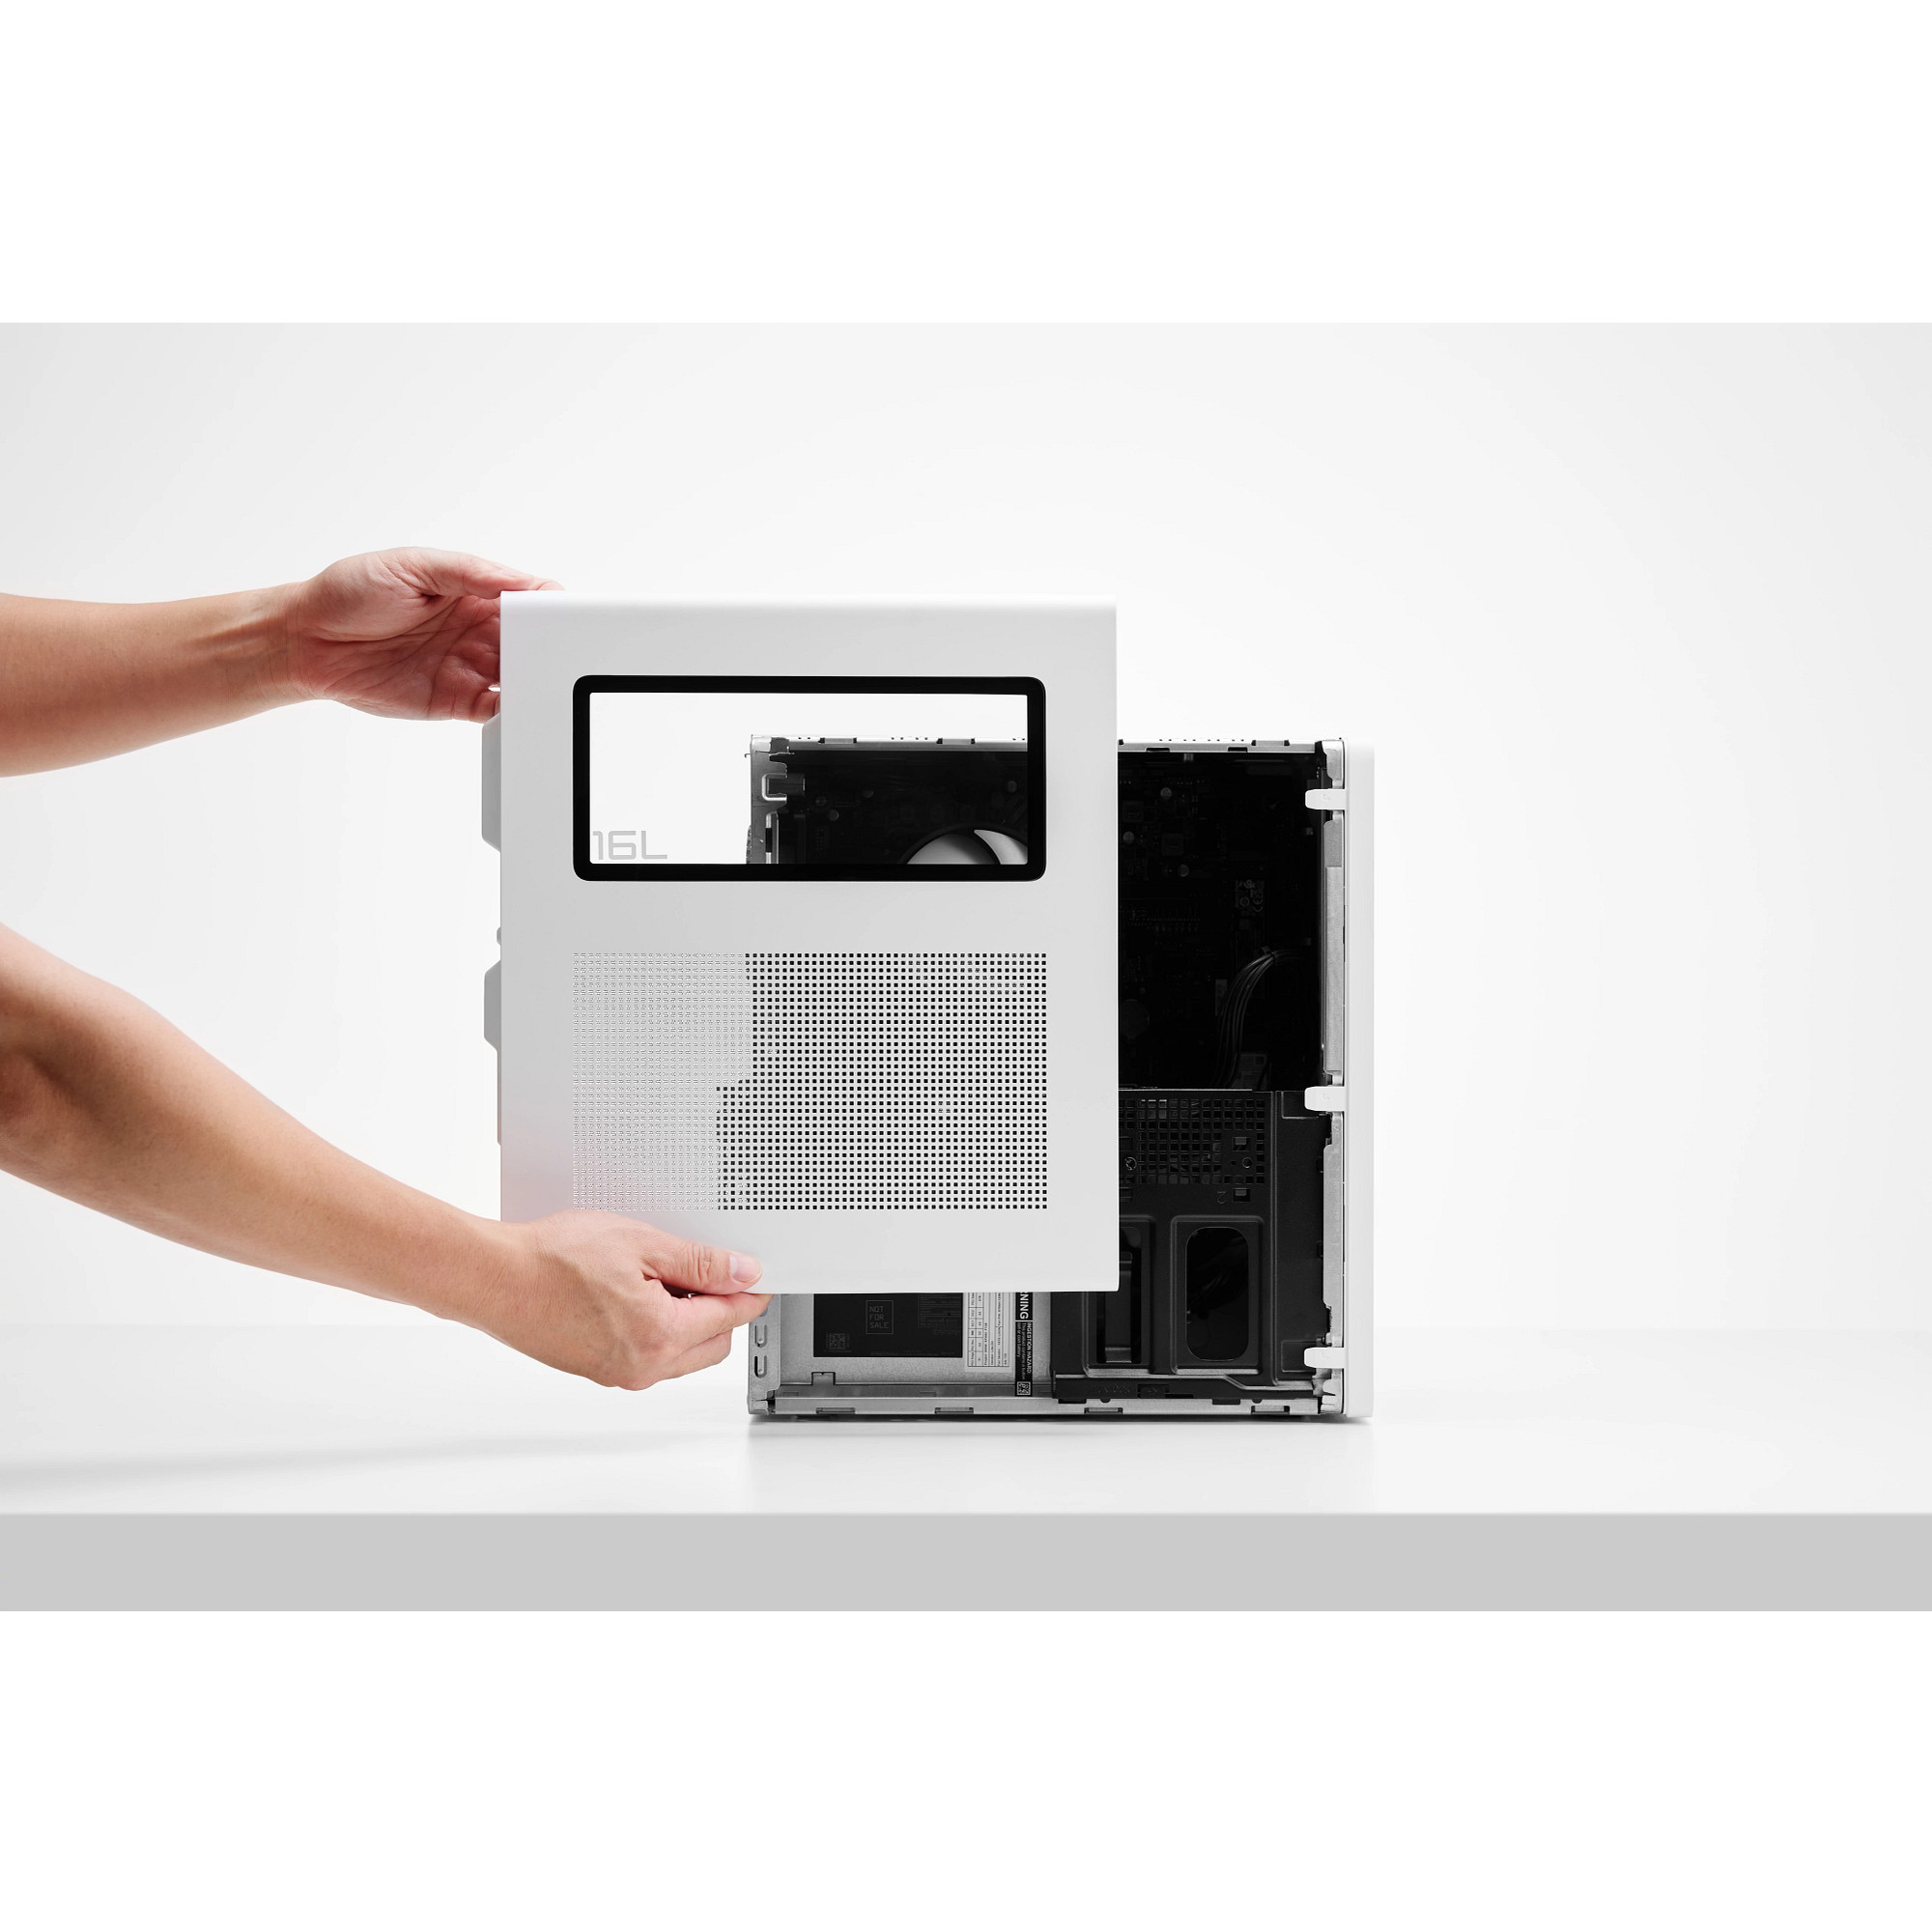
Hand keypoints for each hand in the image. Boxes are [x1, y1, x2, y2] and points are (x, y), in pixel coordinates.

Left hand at [277, 548, 558, 721]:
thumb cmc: (349, 593)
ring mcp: (468, 668)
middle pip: (531, 642)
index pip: (528, 599)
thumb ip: (469, 573)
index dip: (549, 607)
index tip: (562, 615)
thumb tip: (519, 581)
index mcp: (473, 592)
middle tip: (558, 653)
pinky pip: (495, 711)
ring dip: (534, 682)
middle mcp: (476, 631)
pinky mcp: (454, 701)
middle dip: (548, 648)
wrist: (306, 641)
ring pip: (519, 678)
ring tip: (542, 682)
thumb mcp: (411, 566)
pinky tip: (519, 708)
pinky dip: (512, 714)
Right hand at [478, 1210, 768, 1390]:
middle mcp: (643, 1366)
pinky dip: (656, 1329)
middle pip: (714, 1344)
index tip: (757, 1274)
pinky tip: (633, 1293)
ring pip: (682, 1353)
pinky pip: (650, 1355)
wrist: (494, 1278)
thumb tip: (743, 1273)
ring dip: (687, 1320)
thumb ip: (699, 1263)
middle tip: (702, 1267)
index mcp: (660, 1335)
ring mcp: (620, 1374)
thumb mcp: (639, 1244)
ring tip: (657, 1276)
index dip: (749, 1290)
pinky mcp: (600, 1371)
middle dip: (720, 1308)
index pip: (731, 1317)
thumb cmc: (552, 1259)